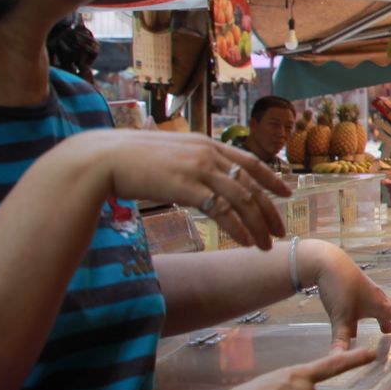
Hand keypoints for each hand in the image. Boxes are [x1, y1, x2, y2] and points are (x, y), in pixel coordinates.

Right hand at [56, 130, 289, 248]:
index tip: (287, 193)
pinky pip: (222, 210)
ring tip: (265, 245)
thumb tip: (203, 177)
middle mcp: (208, 154)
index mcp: (207, 144)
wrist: (104, 159)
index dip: (272, 178)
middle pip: (252, 184)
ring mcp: (198, 169)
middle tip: (280, 231)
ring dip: (257, 225)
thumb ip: (192, 161)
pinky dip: (237, 228)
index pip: (250, 161)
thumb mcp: (171, 153)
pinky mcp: (186, 187)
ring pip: (242, 199)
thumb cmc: (132, 159)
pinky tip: (244, 242)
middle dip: (270, 210)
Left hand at [301, 241, 390, 350]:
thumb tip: (340, 362)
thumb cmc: (339, 287)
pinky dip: (375, 317)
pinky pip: (374, 308)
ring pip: (388, 311)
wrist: (327, 262)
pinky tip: (364, 322)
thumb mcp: (340, 317)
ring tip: (388, 334)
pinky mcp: (359, 292)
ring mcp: (370, 295)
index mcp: (383, 306)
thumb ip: (341, 340)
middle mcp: (381, 300)